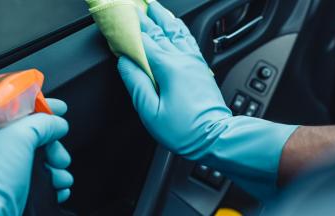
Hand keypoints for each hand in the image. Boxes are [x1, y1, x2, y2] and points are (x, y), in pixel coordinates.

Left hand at [0, 99, 71, 214]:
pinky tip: (58, 188)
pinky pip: (43, 181)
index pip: (17, 110)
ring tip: (60, 176)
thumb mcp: (18, 138)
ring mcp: (6, 173)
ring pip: (42, 160)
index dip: (40, 107)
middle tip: (58, 154)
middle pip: (35, 136)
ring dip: (57, 166)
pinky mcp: (17, 191)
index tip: (60, 108)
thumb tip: (57, 123)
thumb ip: (42, 123)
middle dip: (53, 144)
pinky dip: (55, 184)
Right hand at [118, 2, 297, 199]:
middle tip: (132, 5)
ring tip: (153, 5)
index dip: (129, 28)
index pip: (143, 40)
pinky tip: (176, 23)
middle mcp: (182, 59)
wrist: (216, 137)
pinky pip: (189, 39)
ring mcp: (194, 61)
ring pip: (176, 30)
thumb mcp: (151, 113)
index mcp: (168, 68)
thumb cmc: (184, 130)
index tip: (118, 16)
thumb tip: (124, 63)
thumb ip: (136, 84)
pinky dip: (179, 27)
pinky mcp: (201, 67)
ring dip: (163, 16)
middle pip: (159, 30)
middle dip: (143, 16)